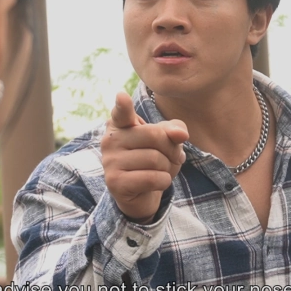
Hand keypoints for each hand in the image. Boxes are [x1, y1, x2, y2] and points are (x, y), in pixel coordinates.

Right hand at [101, 92, 188, 222]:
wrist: (141, 194)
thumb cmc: (153, 161)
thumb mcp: (167, 140)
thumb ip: (174, 130)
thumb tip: (181, 134)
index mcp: (121, 125)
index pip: (122, 113)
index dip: (123, 105)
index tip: (122, 97)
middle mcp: (110, 140)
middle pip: (154, 136)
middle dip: (172, 149)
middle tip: (172, 158)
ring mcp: (109, 162)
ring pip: (155, 159)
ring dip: (168, 168)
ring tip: (162, 171)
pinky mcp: (115, 183)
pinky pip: (152, 178)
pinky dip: (164, 182)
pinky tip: (157, 183)